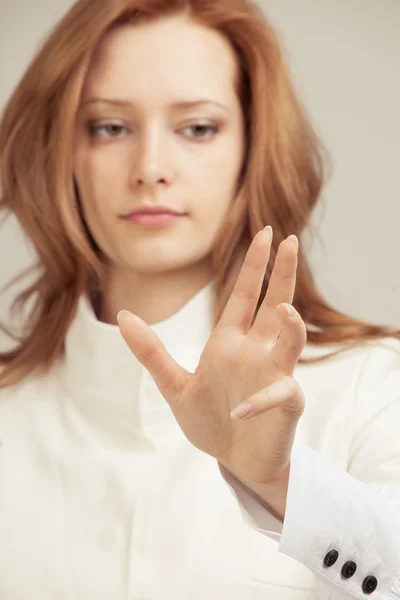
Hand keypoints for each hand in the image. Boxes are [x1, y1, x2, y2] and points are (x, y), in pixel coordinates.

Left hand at [117, 226, 306, 488]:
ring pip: (292, 342)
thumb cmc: (210, 421)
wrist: (235, 462)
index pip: (246, 295)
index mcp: (231, 342)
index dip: (255, 265)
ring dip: (292, 327)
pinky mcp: (285, 405)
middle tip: (290, 240)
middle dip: (284, 274)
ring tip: (285, 310)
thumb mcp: (174, 385)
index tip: (264, 232)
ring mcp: (274, 376)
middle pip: (275, 304)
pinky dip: (260, 401)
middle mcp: (257, 352)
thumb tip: (122, 315)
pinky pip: (278, 395)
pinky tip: (239, 412)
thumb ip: (150, 352)